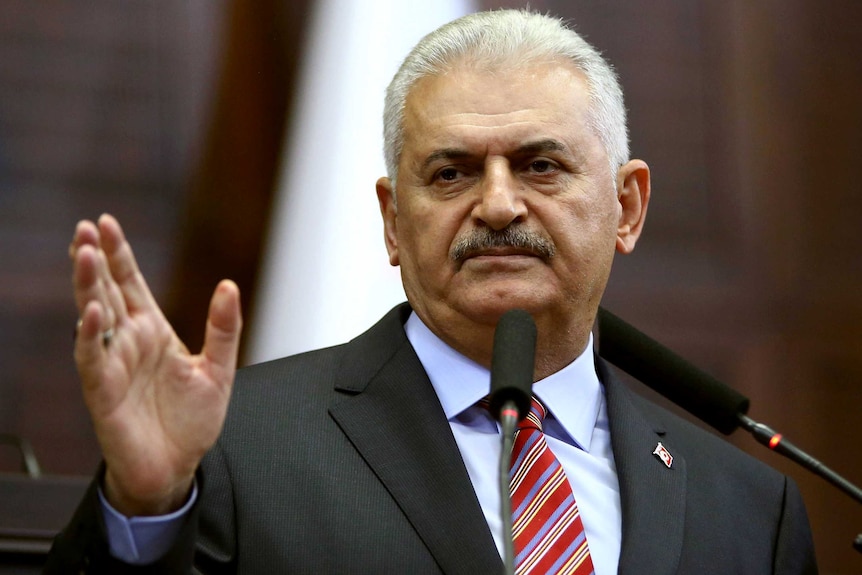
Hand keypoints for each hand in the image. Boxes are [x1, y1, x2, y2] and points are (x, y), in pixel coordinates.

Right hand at [70, 214, 241, 515]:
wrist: (177, 467)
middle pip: (107, 292)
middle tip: (86, 228)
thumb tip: (229, 286)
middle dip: (96, 259)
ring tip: (85, 254)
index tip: (107, 222)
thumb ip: (224, 328)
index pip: (132, 284)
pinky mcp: (104, 392)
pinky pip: (93, 358)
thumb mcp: (219, 369)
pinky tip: (90, 311)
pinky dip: (90, 334)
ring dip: (87, 286)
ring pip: (94, 317)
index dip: (120, 254)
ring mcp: (114, 364)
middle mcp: (129, 342)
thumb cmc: (191, 422)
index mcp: (154, 332)